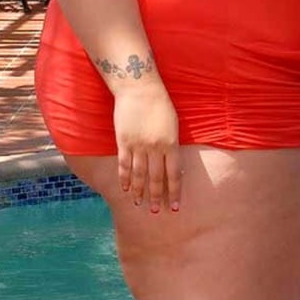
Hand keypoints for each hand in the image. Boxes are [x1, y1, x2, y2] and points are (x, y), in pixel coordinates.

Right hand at [114, 82, 181, 212]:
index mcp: (171, 143)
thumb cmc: (160, 104)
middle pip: (156, 178)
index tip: (176, 207)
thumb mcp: (173, 124)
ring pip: (139, 175)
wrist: (139, 88)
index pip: (174, 174)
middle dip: (157, 197)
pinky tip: (126, 189)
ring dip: (140, 192)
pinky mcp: (123, 142)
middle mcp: (155, 148)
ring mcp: (138, 146)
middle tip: (157, 211)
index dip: (175, 192)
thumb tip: (172, 165)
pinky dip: (124, 179)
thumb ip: (172, 145)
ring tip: (140, 204)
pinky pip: (124, 165)